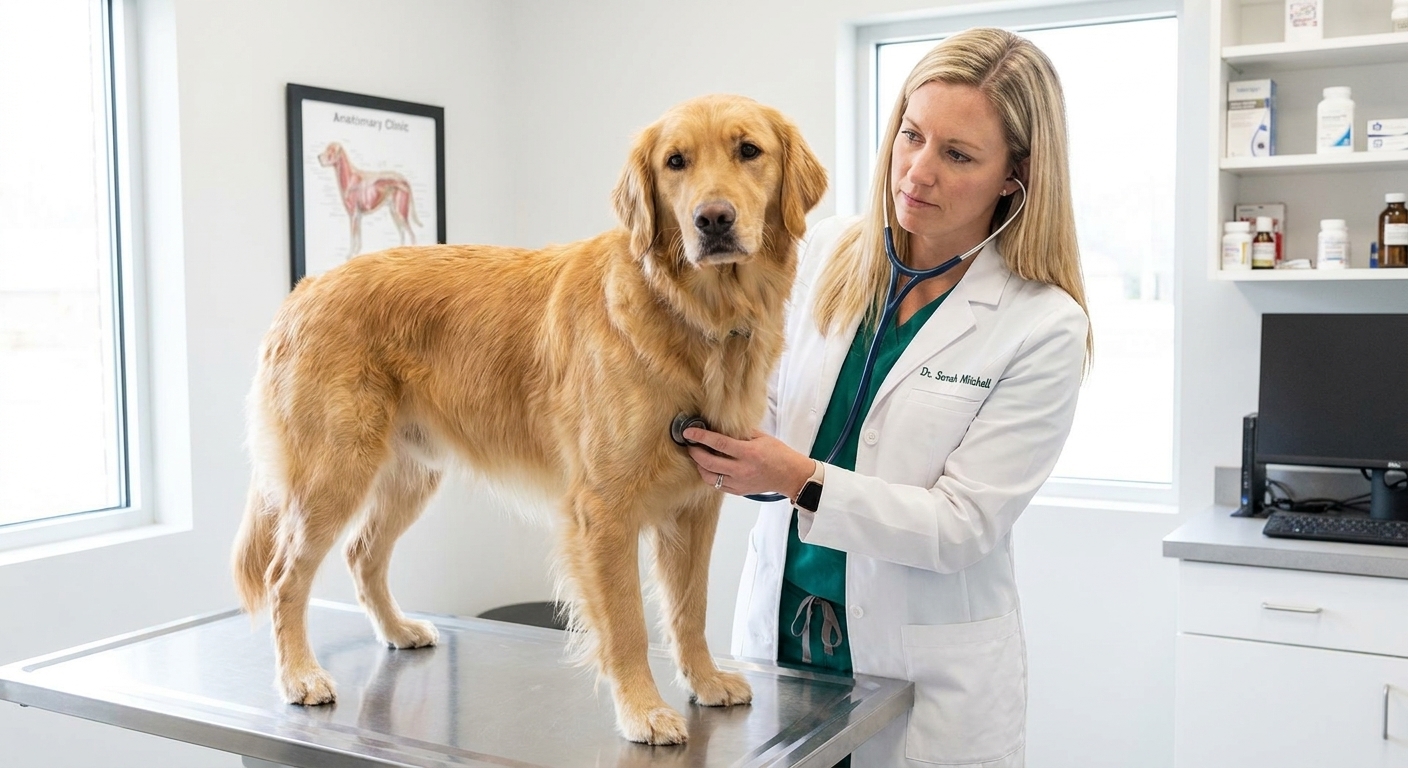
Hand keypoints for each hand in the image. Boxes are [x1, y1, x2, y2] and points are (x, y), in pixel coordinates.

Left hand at [683, 428, 814, 498]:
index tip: (689, 432)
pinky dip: (709, 476)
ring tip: (698, 456)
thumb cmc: (779, 454)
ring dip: (699, 466)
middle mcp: (742, 469)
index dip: (701, 437)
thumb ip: (741, 433)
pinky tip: (709, 467)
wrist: (790, 475)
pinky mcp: (739, 491)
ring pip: (709, 477)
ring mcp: (739, 483)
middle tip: (690, 444)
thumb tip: (721, 427)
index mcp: (748, 453)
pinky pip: (717, 485)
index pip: (718, 443)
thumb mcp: (762, 437)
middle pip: (708, 462)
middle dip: (695, 453)